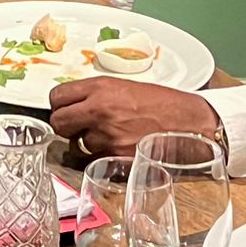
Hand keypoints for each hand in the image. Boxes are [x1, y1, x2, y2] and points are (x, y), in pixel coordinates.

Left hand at [49, 76, 221, 158]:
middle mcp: (99, 110)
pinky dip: (102, 156)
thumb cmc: (160, 102)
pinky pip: (95, 159)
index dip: (58, 105)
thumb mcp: (123, 87)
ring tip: (109, 136)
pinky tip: (117, 147)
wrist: (189, 121)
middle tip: (76, 127)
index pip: (56, 96)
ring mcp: (107, 136)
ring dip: (87, 143)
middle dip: (65, 126)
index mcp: (99, 88)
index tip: (65, 108)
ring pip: (77, 144)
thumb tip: (72, 103)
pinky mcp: (117, 157)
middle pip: (58, 122)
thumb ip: (95, 94)